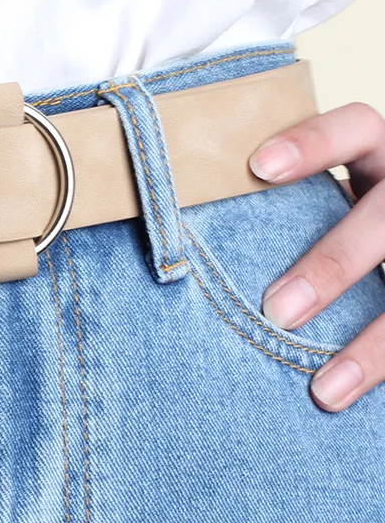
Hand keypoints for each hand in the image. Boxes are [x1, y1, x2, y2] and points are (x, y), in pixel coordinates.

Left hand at [248, 102, 384, 411]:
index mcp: (375, 151)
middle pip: (383, 218)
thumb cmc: (317, 209)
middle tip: (278, 308)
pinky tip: (336, 395)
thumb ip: (268, 193)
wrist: (378, 236)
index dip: (313, 144)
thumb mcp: (311, 190)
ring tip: (322, 388)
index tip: (258, 167)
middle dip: (333, 264)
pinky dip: (378, 363)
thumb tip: (160, 200)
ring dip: (371, 341)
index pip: (354, 127)